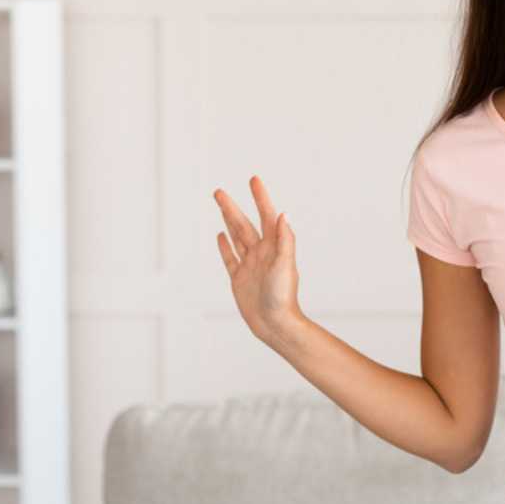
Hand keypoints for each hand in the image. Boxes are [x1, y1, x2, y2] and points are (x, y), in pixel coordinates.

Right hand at [213, 175, 301, 345]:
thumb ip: (285, 240)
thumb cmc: (283, 296)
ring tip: (219, 205)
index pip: (266, 216)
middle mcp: (262, 253)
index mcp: (274, 247)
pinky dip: (224, 246)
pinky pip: (230, 258)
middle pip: (243, 224)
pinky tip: (221, 235)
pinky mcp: (239, 279)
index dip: (260, 198)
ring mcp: (250, 265)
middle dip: (232, 207)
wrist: (275, 324)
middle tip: (218, 191)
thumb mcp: (285, 265)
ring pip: (235, 237)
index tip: (253, 179)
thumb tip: (283, 214)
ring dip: (227, 220)